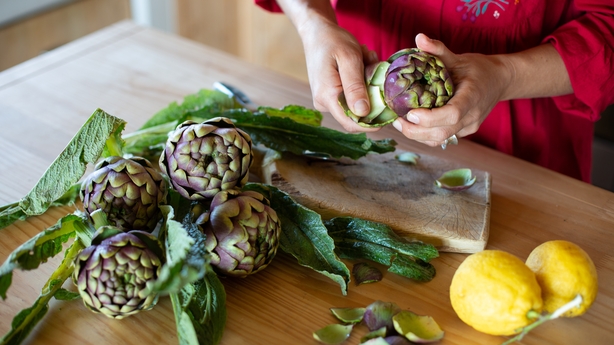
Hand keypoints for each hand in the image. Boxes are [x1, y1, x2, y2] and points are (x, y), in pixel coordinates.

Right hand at [300, 20, 380, 132]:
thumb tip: (363, 113)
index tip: (390, 113)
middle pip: (356, 115)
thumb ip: (355, 86)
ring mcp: (325, 100)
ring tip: (365, 60)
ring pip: (355, 103)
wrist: (316, 33)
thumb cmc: (333, 41)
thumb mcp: (349, 59)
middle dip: (372, 97)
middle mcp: (324, 103)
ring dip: (367, 85)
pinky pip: (350, 96)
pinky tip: (360, 64)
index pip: (351, 123)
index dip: (372, 124)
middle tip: (374, 68)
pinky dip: (361, 82)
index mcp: (327, 96)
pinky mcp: (329, 95)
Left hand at [392, 33, 511, 145]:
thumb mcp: (459, 57)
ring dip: (417, 135)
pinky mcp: (464, 132)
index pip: (452, 114)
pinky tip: (413, 125)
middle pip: (442, 133)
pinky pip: (443, 138)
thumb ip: (438, 50)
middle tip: (397, 120)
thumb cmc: (478, 68)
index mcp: (472, 97)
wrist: (500, 81)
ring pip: (440, 139)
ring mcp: (469, 127)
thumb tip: (419, 38)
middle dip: (415, 131)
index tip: (410, 113)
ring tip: (400, 123)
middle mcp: (472, 116)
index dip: (429, 118)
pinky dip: (425, 135)